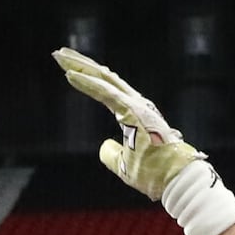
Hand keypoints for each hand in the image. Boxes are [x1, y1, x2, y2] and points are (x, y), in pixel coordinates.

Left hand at [53, 47, 202, 200]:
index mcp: (135, 114)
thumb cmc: (155, 175)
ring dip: (81, 66)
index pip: (107, 91)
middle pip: (104, 79)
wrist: (174, 180)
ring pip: (103, 79)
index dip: (88, 79)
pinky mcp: (132, 110)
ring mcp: (135, 105)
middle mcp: (136, 104)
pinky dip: (87, 83)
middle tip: (60, 53)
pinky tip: (70, 74)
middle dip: (82, 65)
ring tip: (60, 55)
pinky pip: (105, 93)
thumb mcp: (125, 167)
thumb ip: (112, 155)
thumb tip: (105, 145)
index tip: (68, 70)